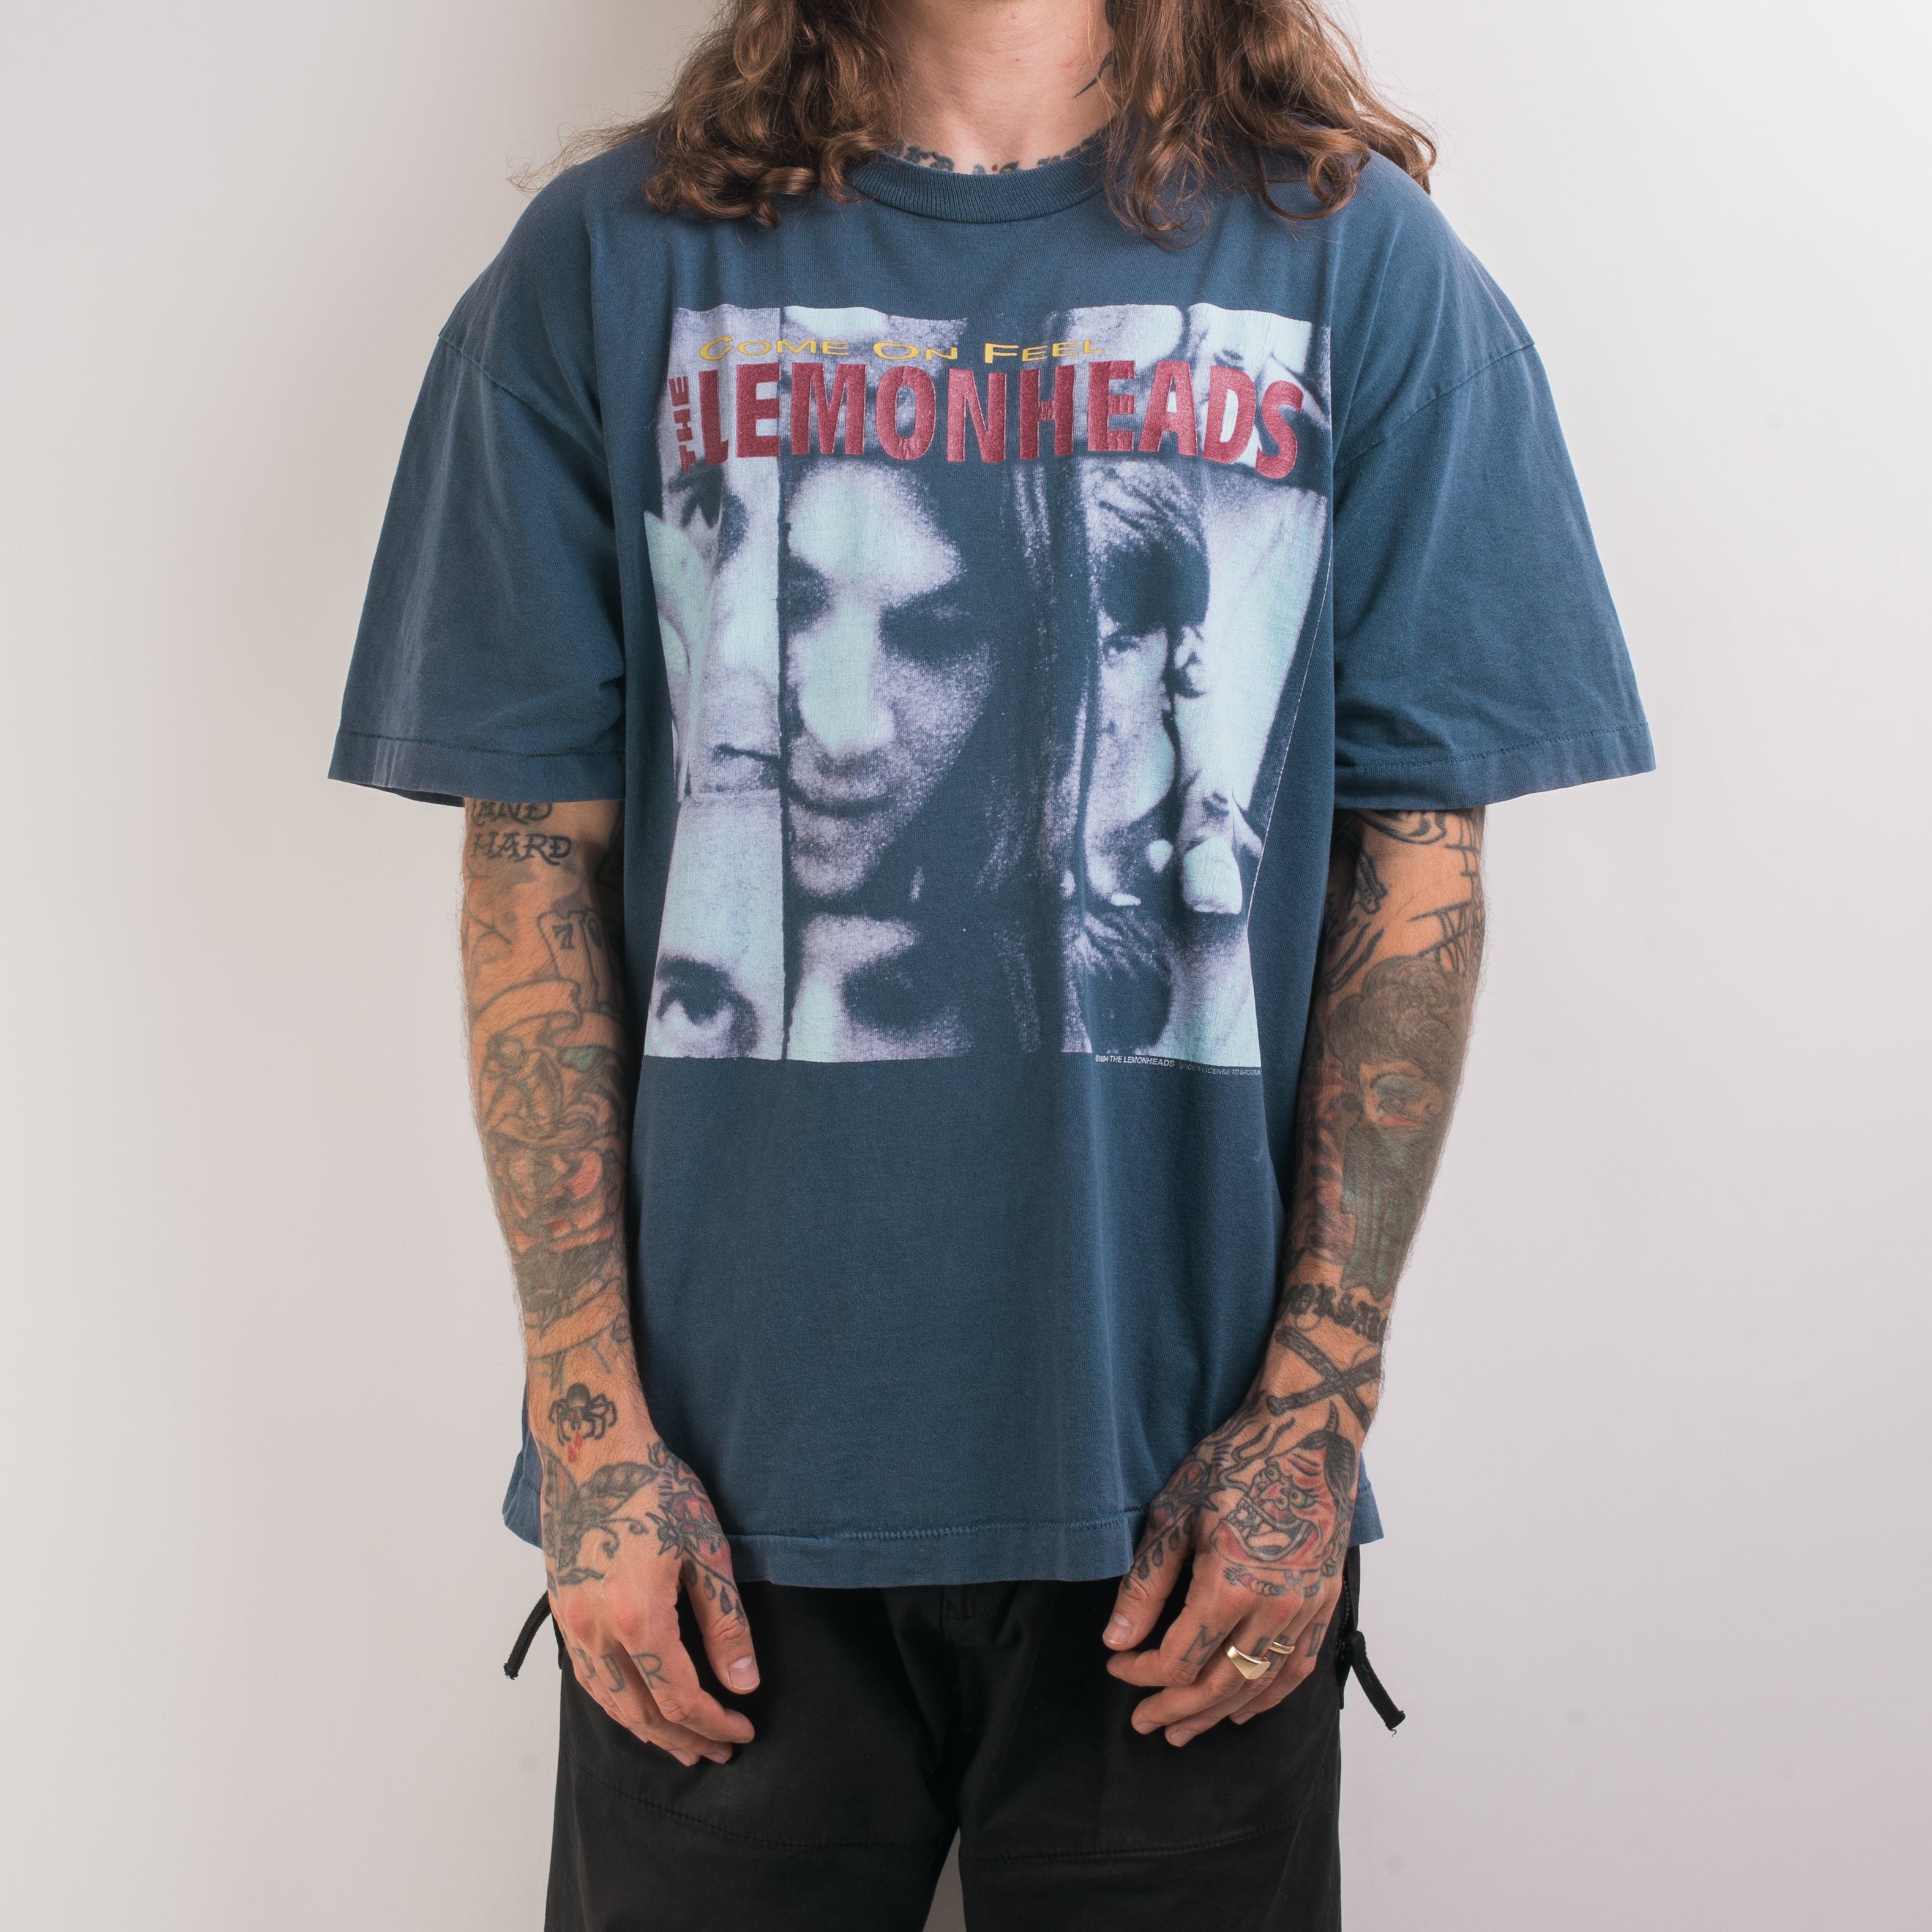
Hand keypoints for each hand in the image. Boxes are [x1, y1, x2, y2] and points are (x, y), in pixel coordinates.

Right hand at [539, 1426, 758, 1765]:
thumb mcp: (706, 1549)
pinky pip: (587, 1675)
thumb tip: (744, 1683)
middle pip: (640, 1712)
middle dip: (682, 1738)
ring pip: (607, 1702)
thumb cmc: (653, 1487)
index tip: (743, 1730)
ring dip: (645, 1729)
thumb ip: (725, 1623)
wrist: (591, 1448)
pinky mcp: (562, 1608)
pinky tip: (635, 1705)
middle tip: (717, 1751)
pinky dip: (615, 1702)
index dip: (714, 1722)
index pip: (679, 1697)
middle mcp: (596, 1630)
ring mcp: (572, 1621)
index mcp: (638, 1617)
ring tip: (680, 1744)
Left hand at [1101, 1393, 1359, 1744]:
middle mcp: (1274, 1608)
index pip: (1180, 1659)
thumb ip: (1146, 1584)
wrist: (1307, 1434)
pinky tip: (1245, 1708)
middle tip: (1144, 1725)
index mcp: (1231, 1585)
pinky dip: (1269, 1695)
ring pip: (1259, 1683)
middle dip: (1175, 1708)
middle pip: (1219, 1683)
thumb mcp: (1175, 1514)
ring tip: (1185, 1732)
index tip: (1116, 1667)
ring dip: (1219, 1713)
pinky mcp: (1325, 1601)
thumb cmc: (1234, 1464)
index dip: (1143, 1674)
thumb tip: (1116, 1639)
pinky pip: (1297, 1667)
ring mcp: (1306, 1608)